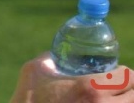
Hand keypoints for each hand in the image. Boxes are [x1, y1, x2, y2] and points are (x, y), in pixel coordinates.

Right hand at [10, 53, 133, 101]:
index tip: (119, 73)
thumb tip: (57, 53)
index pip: (127, 76)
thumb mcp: (34, 70)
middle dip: (131, 88)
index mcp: (90, 88)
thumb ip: (49, 57)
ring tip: (116, 98)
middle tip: (121, 87)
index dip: (125, 73)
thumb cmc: (28, 98)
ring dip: (127, 100)